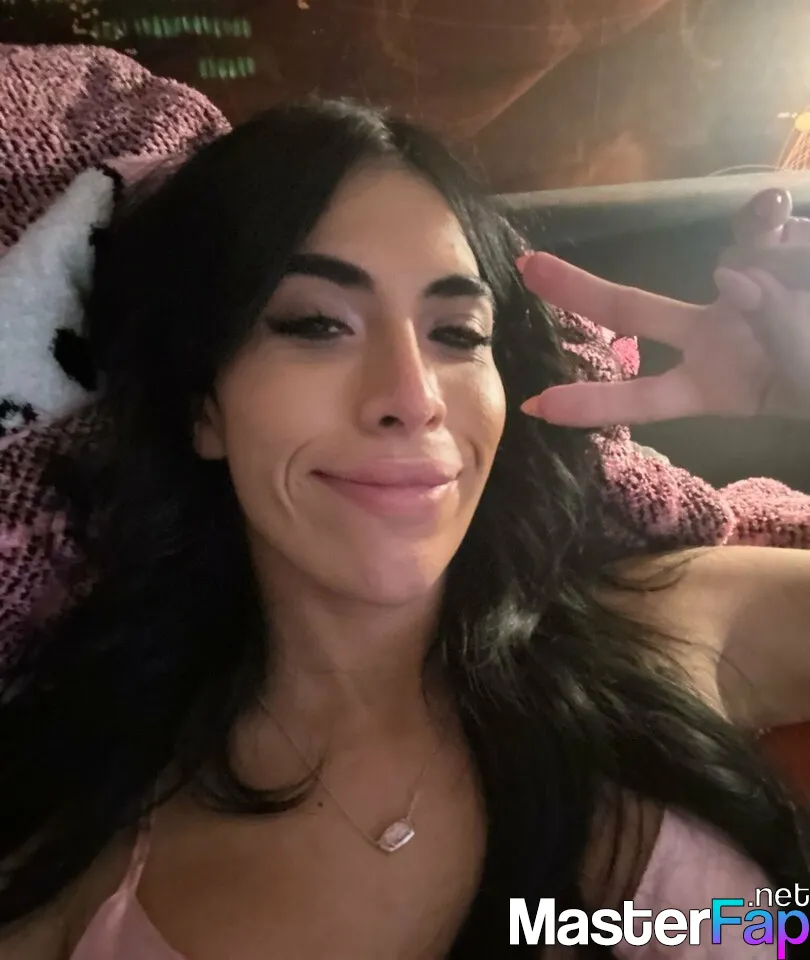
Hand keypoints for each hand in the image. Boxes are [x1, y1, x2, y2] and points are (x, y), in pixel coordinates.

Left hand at [519, 189, 809, 427]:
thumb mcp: (804, 375)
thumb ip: (775, 332)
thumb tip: (734, 274)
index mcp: (712, 383)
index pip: (642, 396)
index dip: (591, 405)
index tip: (535, 408)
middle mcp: (713, 333)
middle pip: (632, 308)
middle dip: (578, 288)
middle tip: (525, 266)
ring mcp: (740, 289)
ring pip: (731, 261)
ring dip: (772, 263)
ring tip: (807, 288)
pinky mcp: (772, 249)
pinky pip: (764, 228)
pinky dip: (772, 226)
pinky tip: (781, 217)